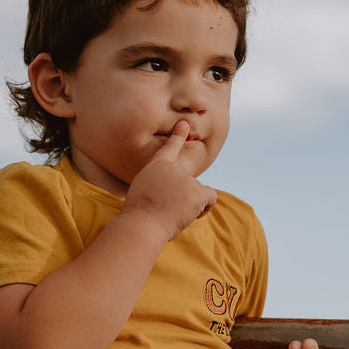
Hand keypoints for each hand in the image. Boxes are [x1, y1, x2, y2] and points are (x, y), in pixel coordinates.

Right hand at [121, 121, 216, 241]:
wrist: (142, 224)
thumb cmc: (137, 215)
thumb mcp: (140, 193)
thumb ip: (157, 187)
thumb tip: (171, 196)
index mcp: (156, 165)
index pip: (170, 147)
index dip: (178, 135)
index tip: (185, 124)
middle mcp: (173, 168)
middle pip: (187, 181)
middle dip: (181, 195)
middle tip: (166, 208)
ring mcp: (186, 179)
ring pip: (197, 191)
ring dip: (189, 204)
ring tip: (173, 214)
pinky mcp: (197, 192)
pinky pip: (211, 197)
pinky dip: (205, 207)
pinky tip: (193, 214)